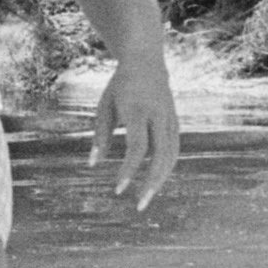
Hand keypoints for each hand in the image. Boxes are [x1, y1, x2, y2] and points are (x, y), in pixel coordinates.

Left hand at [90, 53, 181, 210]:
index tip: (118, 189)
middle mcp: (158, 115)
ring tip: (145, 198)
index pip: (137, 147)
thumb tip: (93, 164)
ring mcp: (170, 118)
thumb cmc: (120, 86)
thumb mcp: (104, 106)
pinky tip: (155, 182)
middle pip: (161, 155)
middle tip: (139, 206)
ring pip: (172, 155)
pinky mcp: (175, 122)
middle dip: (152, 183)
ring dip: (160, 179)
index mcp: (138, 109)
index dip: (129, 170)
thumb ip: (100, 135)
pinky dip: (166, 168)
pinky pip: (175, 149)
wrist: (146, 61)